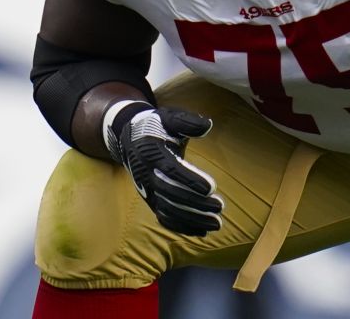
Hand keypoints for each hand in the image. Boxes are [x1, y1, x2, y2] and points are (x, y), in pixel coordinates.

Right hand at [107, 104, 224, 235]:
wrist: (130, 138)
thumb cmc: (156, 126)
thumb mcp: (169, 117)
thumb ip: (187, 122)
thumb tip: (207, 125)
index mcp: (151, 152)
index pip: (171, 170)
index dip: (190, 180)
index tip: (212, 188)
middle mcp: (146, 175)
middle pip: (171, 193)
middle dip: (196, 203)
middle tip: (219, 207)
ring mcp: (147, 190)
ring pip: (168, 210)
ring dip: (192, 219)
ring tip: (216, 223)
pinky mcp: (150, 200)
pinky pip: (164, 217)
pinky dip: (182, 227)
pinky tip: (202, 231)